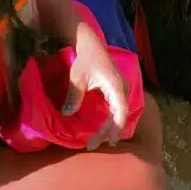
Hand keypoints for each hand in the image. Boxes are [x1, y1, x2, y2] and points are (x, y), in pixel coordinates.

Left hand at [62, 26, 128, 149]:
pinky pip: (116, 109)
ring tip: (96, 141)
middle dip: (109, 132)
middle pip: (120, 116)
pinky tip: (101, 129)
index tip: (107, 142)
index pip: (121, 112)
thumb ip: (74, 96)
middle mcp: (122, 90)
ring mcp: (120, 90)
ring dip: (110, 127)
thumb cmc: (85, 59)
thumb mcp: (77, 77)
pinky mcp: (116, 91)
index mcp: (116, 87)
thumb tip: (67, 114)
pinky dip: (110, 120)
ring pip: (119, 113)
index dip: (115, 128)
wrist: (91, 44)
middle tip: (92, 145)